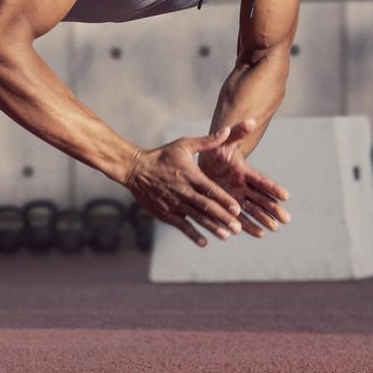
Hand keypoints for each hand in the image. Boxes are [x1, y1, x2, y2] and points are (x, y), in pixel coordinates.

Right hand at [124, 128, 246, 247]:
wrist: (135, 169)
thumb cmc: (162, 155)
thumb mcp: (184, 144)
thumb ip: (208, 141)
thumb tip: (227, 130)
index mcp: (190, 175)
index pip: (210, 189)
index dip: (224, 200)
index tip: (237, 209)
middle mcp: (183, 191)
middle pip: (206, 206)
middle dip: (223, 218)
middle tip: (238, 228)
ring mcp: (174, 203)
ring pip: (196, 218)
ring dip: (211, 227)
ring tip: (226, 235)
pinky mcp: (165, 213)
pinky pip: (181, 225)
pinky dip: (192, 233)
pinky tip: (203, 241)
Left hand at [197, 118, 291, 236]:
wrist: (208, 160)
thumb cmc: (217, 149)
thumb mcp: (224, 140)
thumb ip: (236, 132)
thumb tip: (251, 121)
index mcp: (244, 171)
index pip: (261, 180)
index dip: (272, 187)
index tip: (285, 195)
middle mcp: (244, 185)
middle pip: (261, 198)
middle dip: (273, 209)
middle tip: (286, 219)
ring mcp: (238, 196)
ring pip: (253, 209)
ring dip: (263, 219)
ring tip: (273, 229)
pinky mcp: (229, 204)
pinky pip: (240, 216)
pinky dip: (249, 225)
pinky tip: (259, 234)